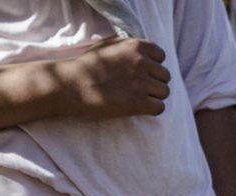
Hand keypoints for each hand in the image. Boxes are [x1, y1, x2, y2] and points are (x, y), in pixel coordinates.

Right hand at [52, 37, 170, 118]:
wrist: (70, 85)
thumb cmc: (86, 65)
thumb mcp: (108, 45)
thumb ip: (128, 46)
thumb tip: (145, 52)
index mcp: (136, 46)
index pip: (161, 56)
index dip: (152, 66)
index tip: (141, 73)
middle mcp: (142, 62)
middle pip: (165, 75)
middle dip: (154, 82)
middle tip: (137, 88)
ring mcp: (142, 83)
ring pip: (165, 92)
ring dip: (153, 96)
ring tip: (136, 97)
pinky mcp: (139, 103)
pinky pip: (160, 107)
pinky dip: (151, 109)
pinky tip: (138, 108)